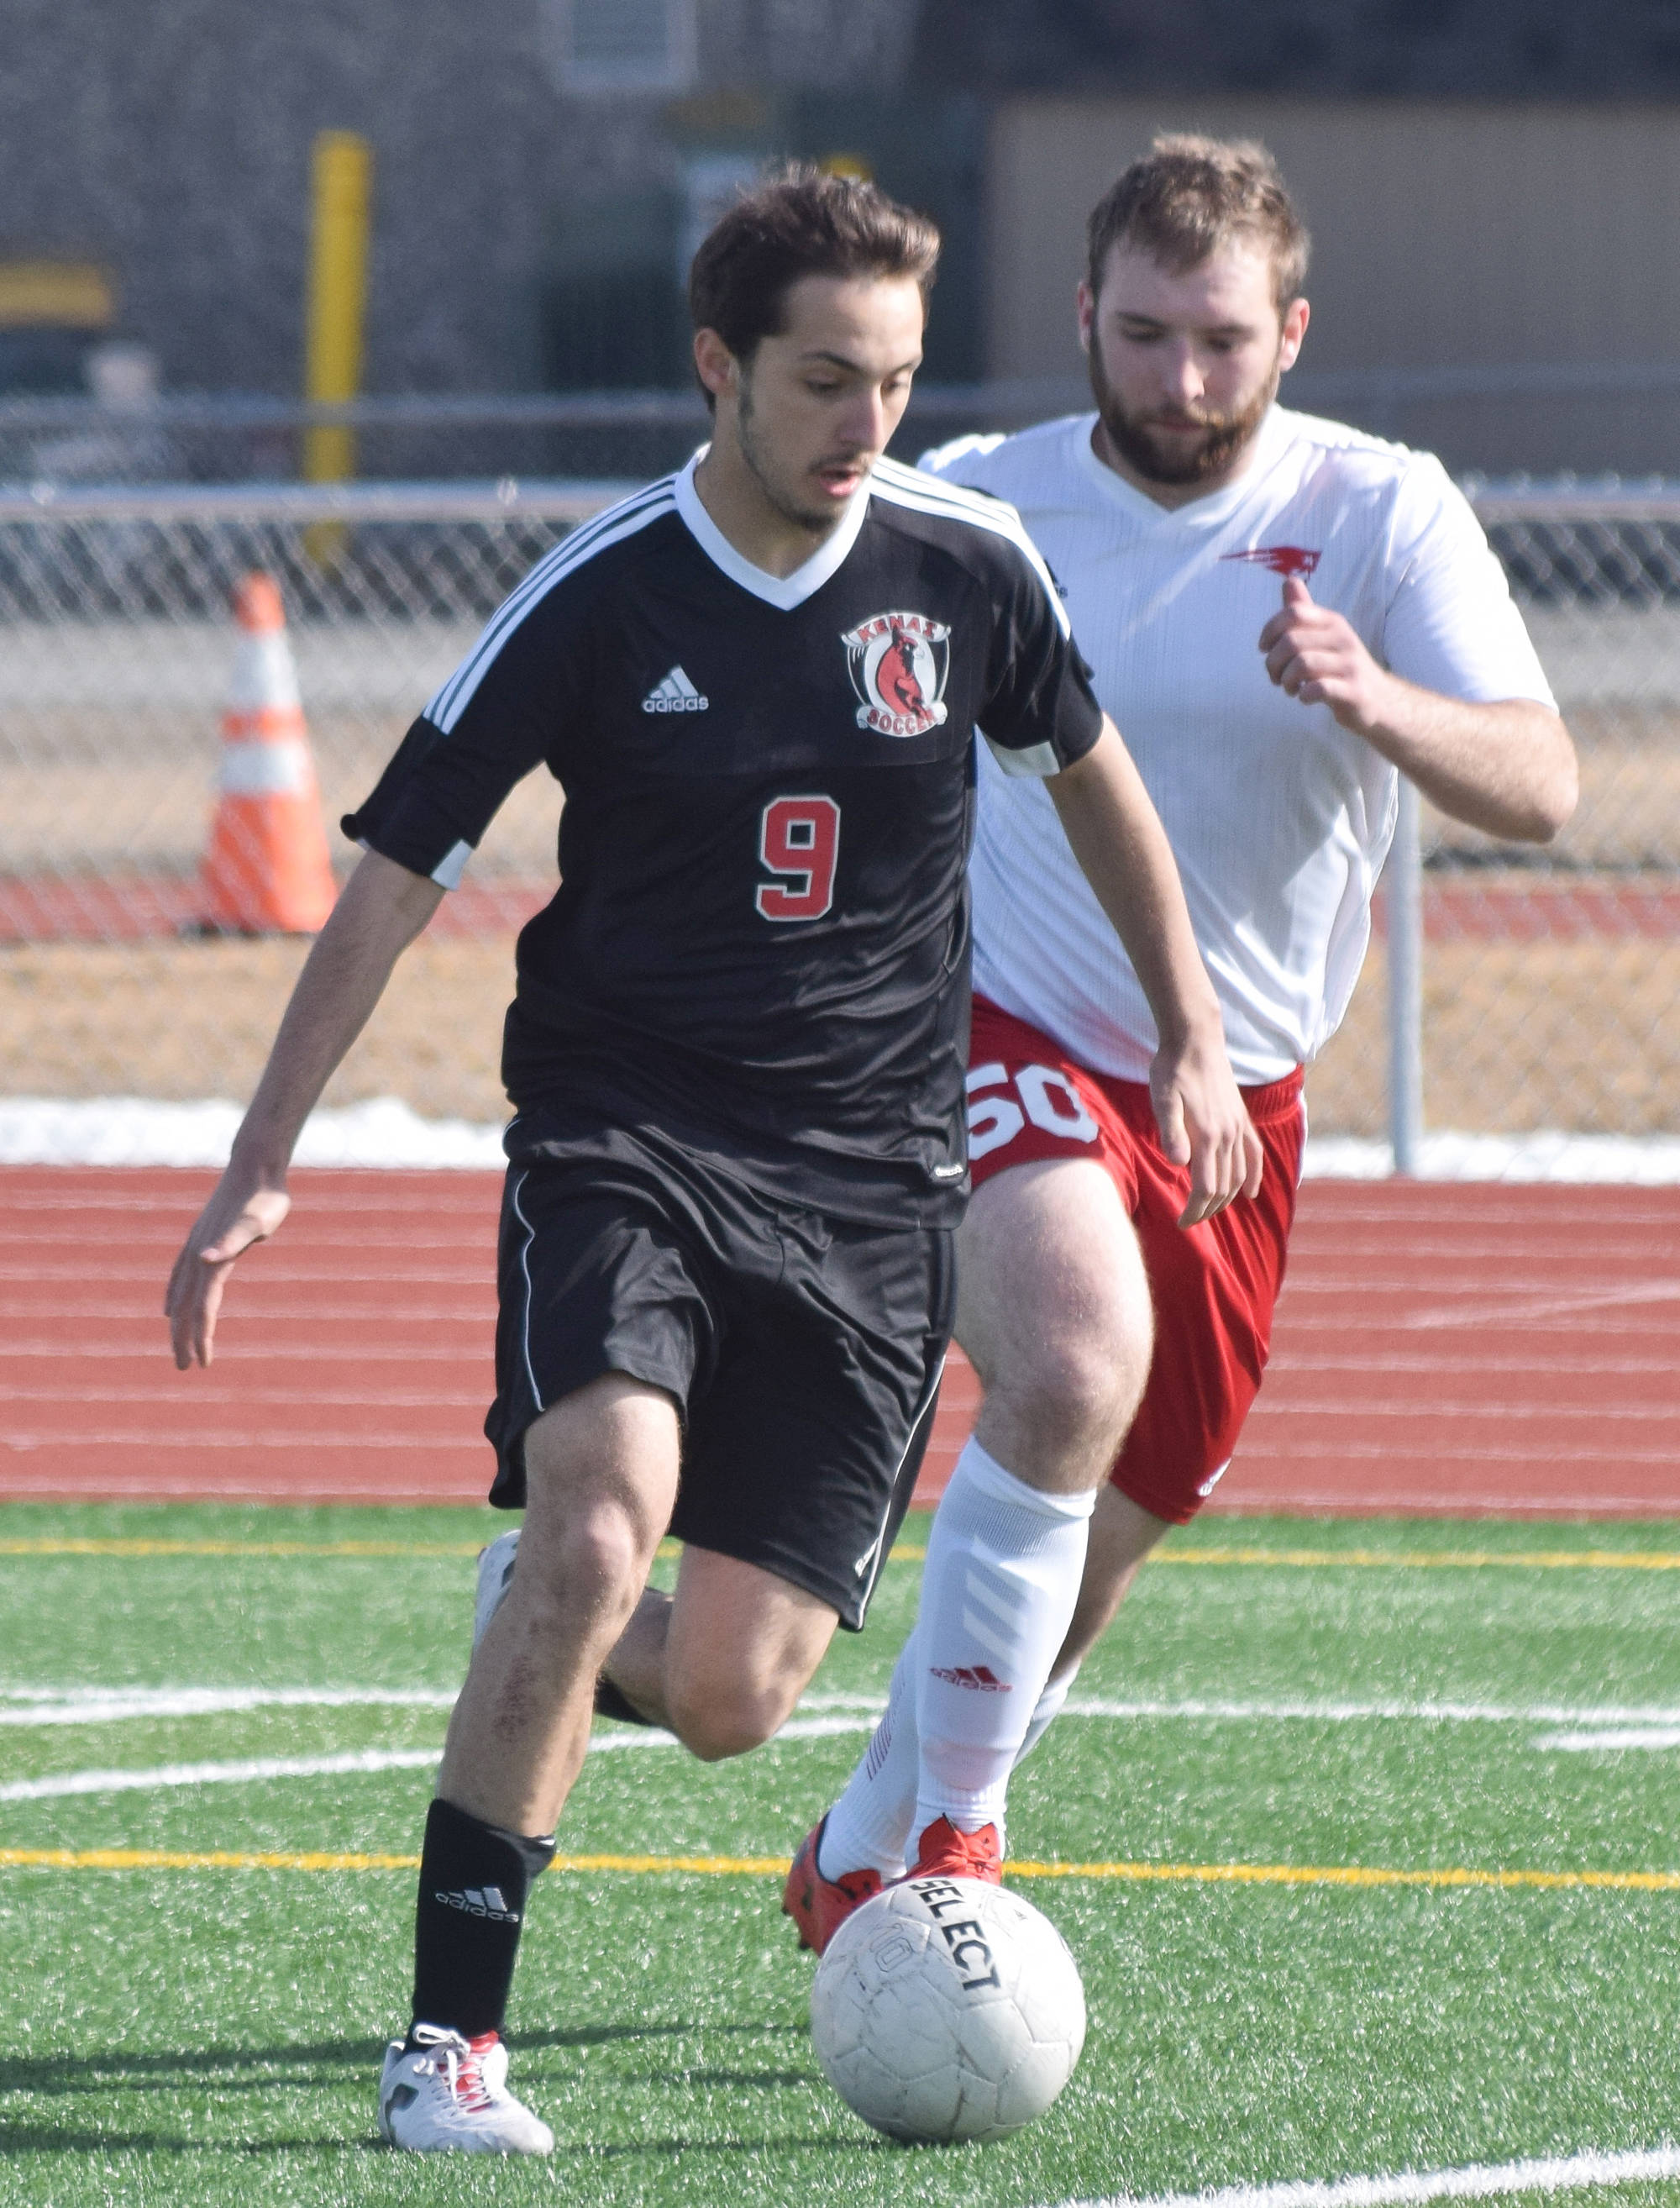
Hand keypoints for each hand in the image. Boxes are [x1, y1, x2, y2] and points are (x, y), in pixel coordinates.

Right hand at [164, 1167, 290, 1369]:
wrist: (256, 1166)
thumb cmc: (265, 1197)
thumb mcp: (257, 1221)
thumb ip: (232, 1240)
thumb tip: (204, 1260)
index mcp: (213, 1257)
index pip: (203, 1306)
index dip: (201, 1335)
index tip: (203, 1362)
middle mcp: (199, 1255)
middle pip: (186, 1306)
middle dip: (183, 1338)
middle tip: (184, 1368)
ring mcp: (197, 1246)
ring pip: (181, 1293)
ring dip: (178, 1323)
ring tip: (176, 1346)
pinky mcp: (202, 1239)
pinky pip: (181, 1276)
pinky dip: (174, 1296)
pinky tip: (172, 1307)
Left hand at [1149, 1019, 1265, 1227]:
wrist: (1195, 1040)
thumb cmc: (1172, 1069)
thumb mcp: (1162, 1099)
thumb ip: (1171, 1131)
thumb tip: (1178, 1163)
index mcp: (1208, 1136)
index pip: (1206, 1188)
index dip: (1195, 1211)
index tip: (1181, 1224)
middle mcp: (1228, 1136)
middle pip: (1223, 1187)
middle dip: (1207, 1210)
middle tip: (1188, 1221)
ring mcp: (1238, 1127)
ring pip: (1239, 1175)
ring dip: (1226, 1199)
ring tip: (1209, 1210)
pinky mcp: (1242, 1119)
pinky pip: (1255, 1154)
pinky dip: (1255, 1177)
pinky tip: (1251, 1192)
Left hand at [1258, 577, 1394, 735]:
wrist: (1379, 698)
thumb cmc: (1341, 666)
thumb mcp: (1324, 635)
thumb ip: (1304, 612)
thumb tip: (1289, 580)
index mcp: (1332, 622)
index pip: (1293, 613)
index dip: (1269, 631)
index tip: (1264, 649)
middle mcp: (1343, 638)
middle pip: (1291, 642)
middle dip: (1273, 663)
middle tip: (1276, 677)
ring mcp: (1350, 664)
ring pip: (1302, 665)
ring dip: (1286, 681)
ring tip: (1289, 688)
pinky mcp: (1353, 691)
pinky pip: (1319, 689)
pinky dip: (1303, 695)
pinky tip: (1304, 697)